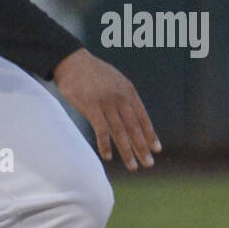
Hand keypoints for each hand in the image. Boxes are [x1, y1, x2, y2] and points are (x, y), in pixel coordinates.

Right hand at [53, 48, 160, 171]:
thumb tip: (129, 111)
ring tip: (133, 166)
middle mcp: (121, 98)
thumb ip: (122, 95)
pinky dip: (105, 145)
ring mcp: (106, 103)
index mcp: (128, 92)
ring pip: (120, 132)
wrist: (71, 61)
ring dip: (127, 151)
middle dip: (142, 147)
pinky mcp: (91, 107)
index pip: (143, 117)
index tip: (156, 149)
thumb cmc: (90, 72)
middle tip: (149, 164)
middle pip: (134, 128)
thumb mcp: (114, 80)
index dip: (150, 134)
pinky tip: (107, 156)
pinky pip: (101, 130)